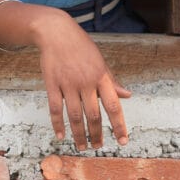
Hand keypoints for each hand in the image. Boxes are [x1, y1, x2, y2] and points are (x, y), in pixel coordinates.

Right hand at [32, 12, 131, 149]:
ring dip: (79, 134)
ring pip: (74, 115)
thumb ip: (112, 80)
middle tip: (97, 148)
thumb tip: (128, 95)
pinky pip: (55, 108)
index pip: (114, 106)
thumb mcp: (100, 61)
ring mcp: (68, 83)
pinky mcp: (52, 83)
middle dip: (96, 135)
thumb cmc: (81, 46)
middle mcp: (86, 82)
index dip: (119, 126)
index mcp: (101, 77)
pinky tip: (60, 136)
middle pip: (93, 115)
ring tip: (81, 146)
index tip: (123, 141)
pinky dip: (58, 124)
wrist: (55, 31)